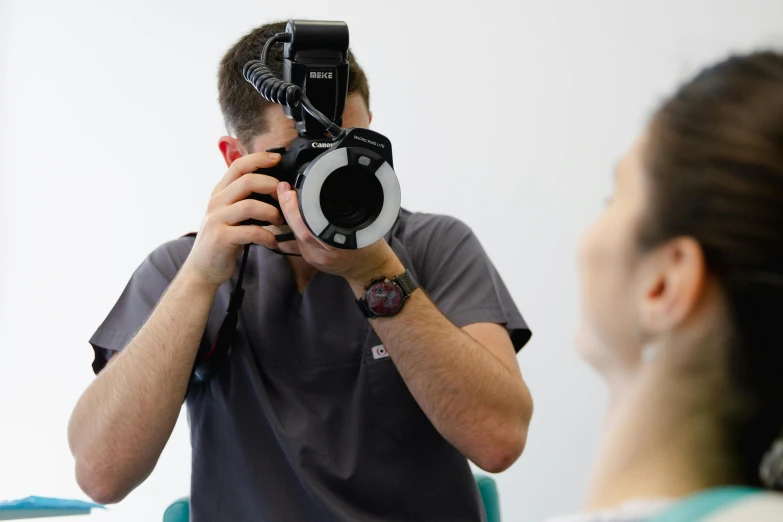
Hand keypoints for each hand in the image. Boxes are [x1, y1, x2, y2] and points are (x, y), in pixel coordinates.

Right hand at [182, 152, 285, 287]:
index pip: (238, 165)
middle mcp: (216, 202)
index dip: (259, 158)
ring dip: (271, 212)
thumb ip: (245, 198)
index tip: (277, 158)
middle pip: (247, 181)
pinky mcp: (221, 238)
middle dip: (272, 185)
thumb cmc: (224, 239)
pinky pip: (250, 232)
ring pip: (250, 205)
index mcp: (220, 193)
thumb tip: (274, 186)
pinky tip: (273, 242)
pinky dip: (267, 236)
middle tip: (284, 197)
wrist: (203, 268)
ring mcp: (217, 219)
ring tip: (280, 221)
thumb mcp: (231, 213)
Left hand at [277, 182, 404, 290]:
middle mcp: (325, 253)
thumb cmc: (371, 247)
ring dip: (290, 214)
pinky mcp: (311, 259)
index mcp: (340, 245)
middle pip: (299, 231)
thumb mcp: (367, 226)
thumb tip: (327, 191)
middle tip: (284, 189)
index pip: (311, 228)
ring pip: (296, 234)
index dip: (297, 210)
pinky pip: (299, 239)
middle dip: (288, 208)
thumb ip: (348, 212)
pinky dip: (296, 224)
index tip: (292, 191)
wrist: (369, 271)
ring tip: (287, 195)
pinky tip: (295, 212)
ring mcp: (316, 258)